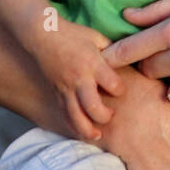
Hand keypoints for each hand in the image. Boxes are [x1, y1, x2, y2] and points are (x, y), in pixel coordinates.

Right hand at [32, 20, 123, 142]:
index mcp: (92, 63)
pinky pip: (65, 115)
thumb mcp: (96, 37)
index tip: (120, 89)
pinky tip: (82, 132)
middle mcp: (79, 79)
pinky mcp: (57, 93)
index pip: (112, 84)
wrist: (42, 35)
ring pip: (76, 118)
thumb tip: (126, 59)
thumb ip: (111, 50)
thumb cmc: (72, 34)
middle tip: (111, 114)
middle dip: (105, 116)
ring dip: (88, 130)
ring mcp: (66, 88)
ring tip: (97, 136)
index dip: (120, 90)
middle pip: (93, 108)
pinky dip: (74, 126)